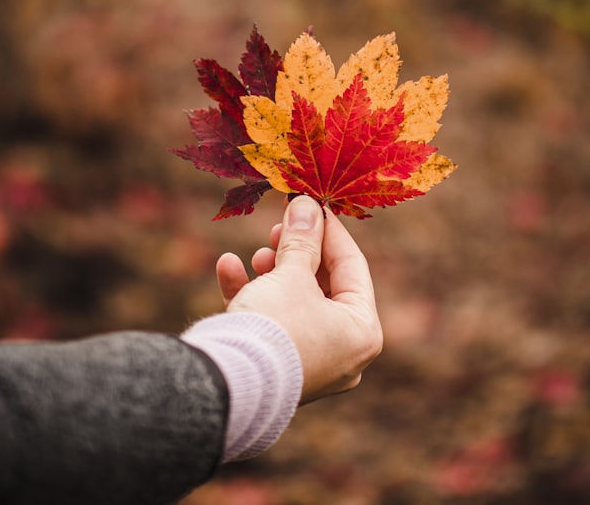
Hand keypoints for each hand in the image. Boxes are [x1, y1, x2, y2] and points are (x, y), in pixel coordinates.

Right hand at [215, 195, 382, 403]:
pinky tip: (228, 266)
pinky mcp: (276, 370)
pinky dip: (253, 295)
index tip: (312, 204)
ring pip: (295, 304)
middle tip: (278, 228)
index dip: (330, 231)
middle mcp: (343, 353)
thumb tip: (306, 204)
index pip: (353, 267)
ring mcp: (310, 365)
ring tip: (257, 255)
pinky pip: (271, 325)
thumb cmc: (274, 326)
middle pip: (323, 286)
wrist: (227, 385)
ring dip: (273, 272)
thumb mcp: (290, 274)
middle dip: (297, 252)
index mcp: (362, 331)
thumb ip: (301, 238)